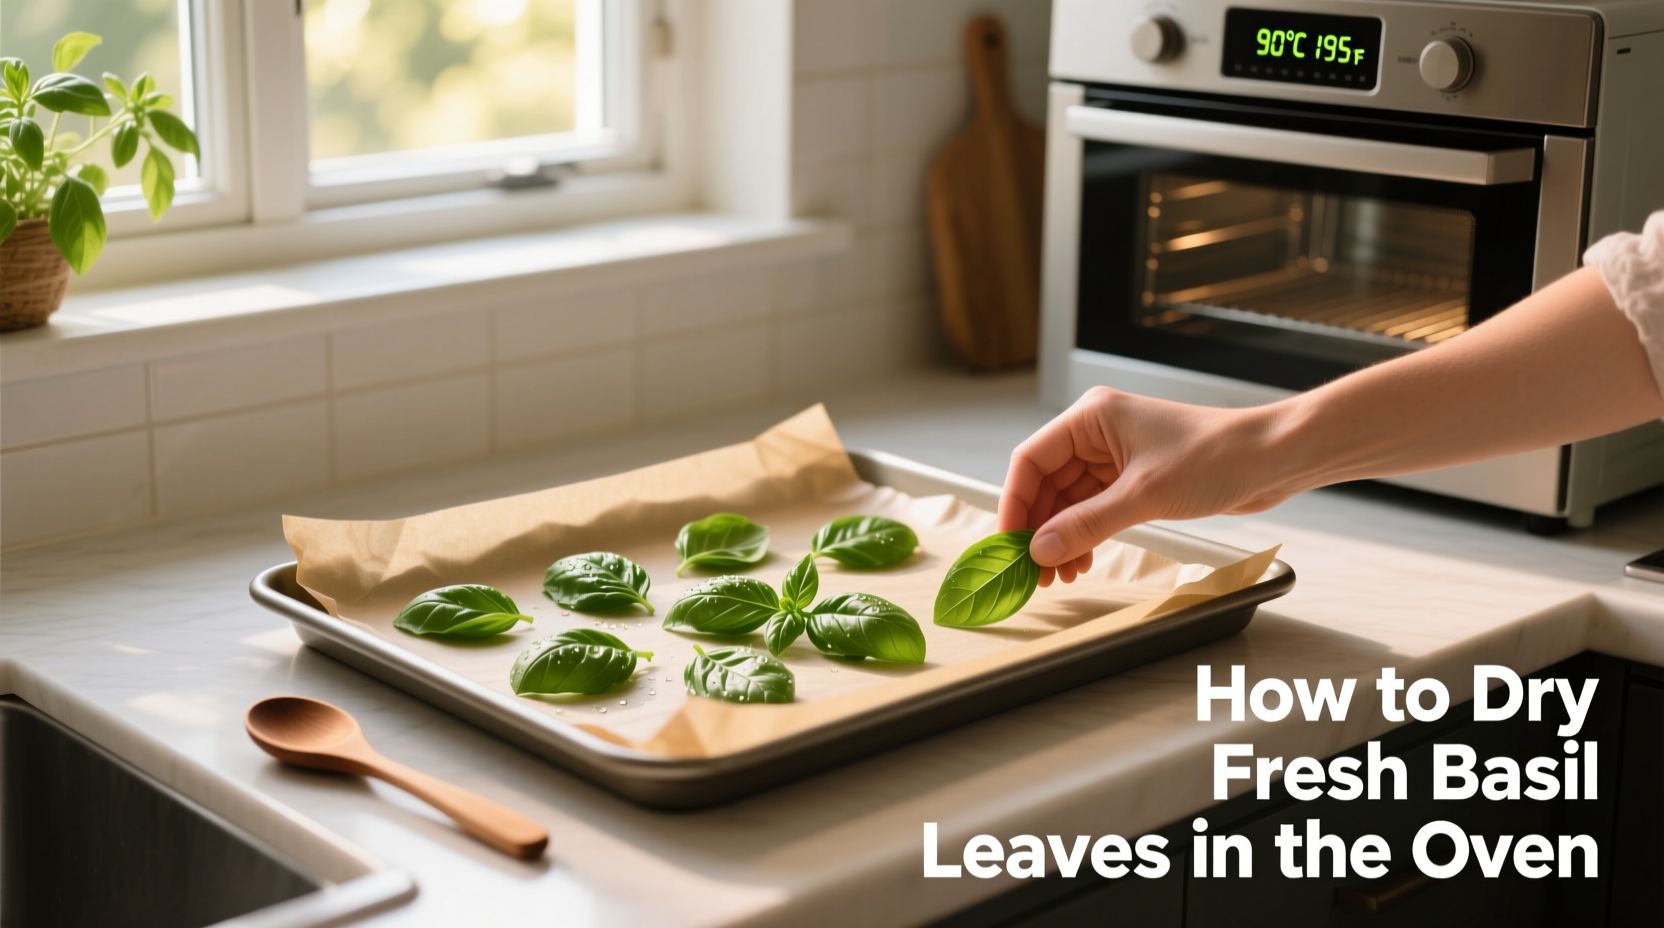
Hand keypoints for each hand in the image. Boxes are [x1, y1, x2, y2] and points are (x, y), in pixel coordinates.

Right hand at [998, 387, 1288, 584]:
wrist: (1271, 459)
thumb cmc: (1216, 456)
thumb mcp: (1143, 496)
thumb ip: (1086, 524)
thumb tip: (1040, 550)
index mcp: (1090, 418)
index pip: (1030, 461)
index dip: (1014, 505)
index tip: (1009, 545)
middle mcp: (1097, 433)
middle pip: (1046, 483)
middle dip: (1038, 528)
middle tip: (1033, 571)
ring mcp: (1115, 456)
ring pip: (1068, 500)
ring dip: (1061, 537)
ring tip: (1060, 574)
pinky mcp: (1134, 478)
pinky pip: (1093, 508)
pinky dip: (1084, 535)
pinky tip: (1083, 560)